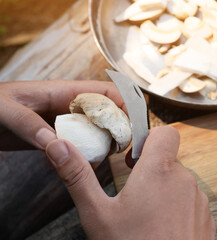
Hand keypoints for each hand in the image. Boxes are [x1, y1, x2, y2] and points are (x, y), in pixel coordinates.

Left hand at [0, 80, 125, 150]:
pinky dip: (87, 159)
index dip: (127, 105)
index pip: (108, 92)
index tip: (132, 128)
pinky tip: (80, 169)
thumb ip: (29, 124)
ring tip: (102, 161)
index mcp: (64, 92)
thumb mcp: (5, 110)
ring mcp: (66, 124)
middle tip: (124, 150)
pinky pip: (82, 148)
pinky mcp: (59, 139)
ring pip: (99, 133)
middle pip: (110, 114)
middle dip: (122, 129)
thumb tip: (55, 144)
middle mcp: (71, 107)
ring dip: (106, 146)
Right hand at [46, 126, 215, 239]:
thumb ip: (78, 176)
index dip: (149, 138)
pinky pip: (191, 201)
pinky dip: (178, 206)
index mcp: (159, 171)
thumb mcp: (97, 214)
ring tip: (147, 214)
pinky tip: (163, 226)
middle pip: (169, 159)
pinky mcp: (207, 218)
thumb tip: (58, 146)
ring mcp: (199, 200)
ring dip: (164, 189)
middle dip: (151, 170)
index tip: (133, 158)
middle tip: (134, 192)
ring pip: (180, 181)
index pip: (166, 133)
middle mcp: (185, 180)